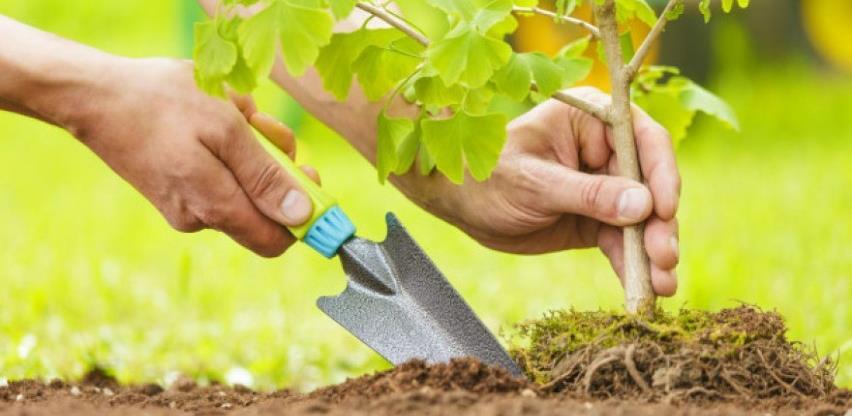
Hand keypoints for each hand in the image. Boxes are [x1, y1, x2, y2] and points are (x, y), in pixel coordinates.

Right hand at [62, 57, 318, 256]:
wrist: (93, 96)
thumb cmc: (162, 103)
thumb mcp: (226, 128)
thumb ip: (265, 176)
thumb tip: (301, 216)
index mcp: (215, 207)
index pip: (277, 241)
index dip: (302, 215)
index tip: (308, 175)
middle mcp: (200, 218)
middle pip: (262, 210)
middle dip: (273, 167)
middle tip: (261, 126)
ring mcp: (184, 208)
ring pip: (241, 188)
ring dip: (249, 151)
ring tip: (228, 114)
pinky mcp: (174, 193)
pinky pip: (218, 177)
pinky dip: (226, 150)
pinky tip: (209, 120)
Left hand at [408, 87, 679, 295]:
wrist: (460, 204)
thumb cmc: (488, 177)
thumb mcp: (534, 184)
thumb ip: (587, 195)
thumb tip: (644, 205)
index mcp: (591, 119)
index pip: (643, 139)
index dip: (662, 174)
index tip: (665, 210)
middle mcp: (605, 150)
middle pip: (651, 185)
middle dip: (660, 224)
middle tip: (664, 258)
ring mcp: (604, 187)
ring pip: (642, 219)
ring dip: (653, 251)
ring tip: (662, 284)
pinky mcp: (597, 219)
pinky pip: (622, 242)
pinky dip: (633, 264)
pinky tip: (647, 289)